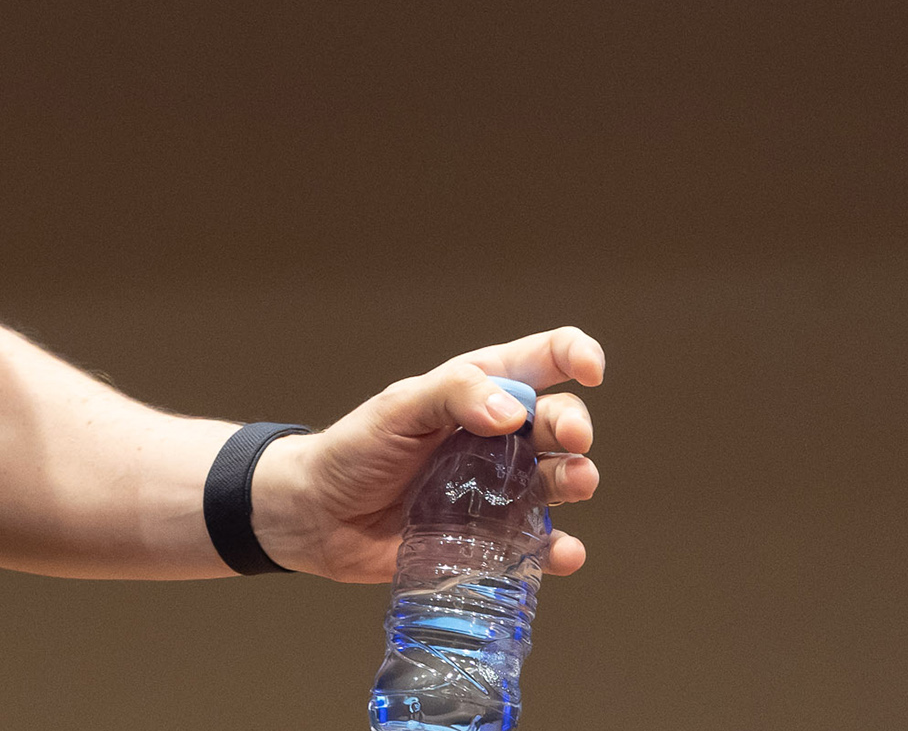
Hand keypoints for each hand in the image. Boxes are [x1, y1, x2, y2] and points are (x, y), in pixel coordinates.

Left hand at [251, 326, 605, 581]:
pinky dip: (558, 548)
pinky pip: (538, 544)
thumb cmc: (353, 450)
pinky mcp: (490, 537)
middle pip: (558, 421)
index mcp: (477, 390)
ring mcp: (497, 487)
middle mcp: (497, 437)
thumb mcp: (397, 408)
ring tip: (576, 482)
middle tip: (570, 439)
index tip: (590, 370)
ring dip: (577, 478)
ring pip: (559, 479)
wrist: (317, 516)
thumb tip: (513, 411)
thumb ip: (452, 395)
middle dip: (574, 425)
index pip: (541, 360)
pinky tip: (562, 551)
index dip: (574, 355)